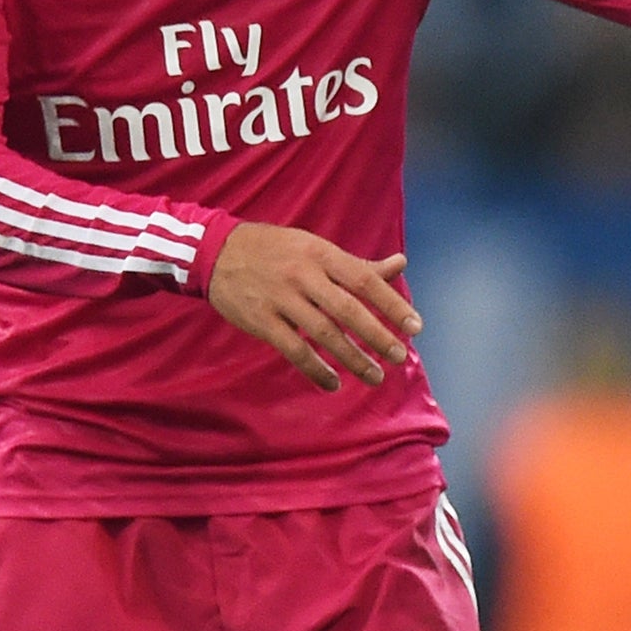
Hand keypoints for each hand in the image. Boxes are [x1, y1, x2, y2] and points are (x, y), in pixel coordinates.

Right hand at [206, 221, 422, 391]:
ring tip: (374, 376)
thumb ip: (358, 264)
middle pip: (347, 309)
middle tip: (399, 357)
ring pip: (323, 333)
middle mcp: (303, 275)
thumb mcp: (316, 248)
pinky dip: (315, 369)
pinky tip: (333, 383)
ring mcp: (281, 298)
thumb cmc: (277, 250)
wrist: (216, 251)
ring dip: (351, 358)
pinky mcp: (261, 321)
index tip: (414, 326)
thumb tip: (400, 263)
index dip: (392, 304)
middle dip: (376, 336)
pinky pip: (293, 349)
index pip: (364, 280)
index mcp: (322, 254)